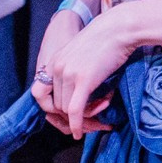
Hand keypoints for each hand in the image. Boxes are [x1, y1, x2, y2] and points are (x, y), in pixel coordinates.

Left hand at [41, 11, 128, 139]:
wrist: (119, 28)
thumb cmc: (106, 39)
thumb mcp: (80, 53)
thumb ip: (72, 68)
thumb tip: (76, 90)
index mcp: (54, 62)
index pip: (41, 94)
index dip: (53, 107)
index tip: (67, 113)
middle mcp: (57, 68)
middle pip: (56, 104)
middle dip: (71, 115)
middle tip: (90, 116)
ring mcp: (69, 74)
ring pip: (66, 110)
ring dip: (81, 117)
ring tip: (100, 109)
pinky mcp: (83, 80)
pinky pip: (75, 110)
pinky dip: (76, 125)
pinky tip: (79, 133)